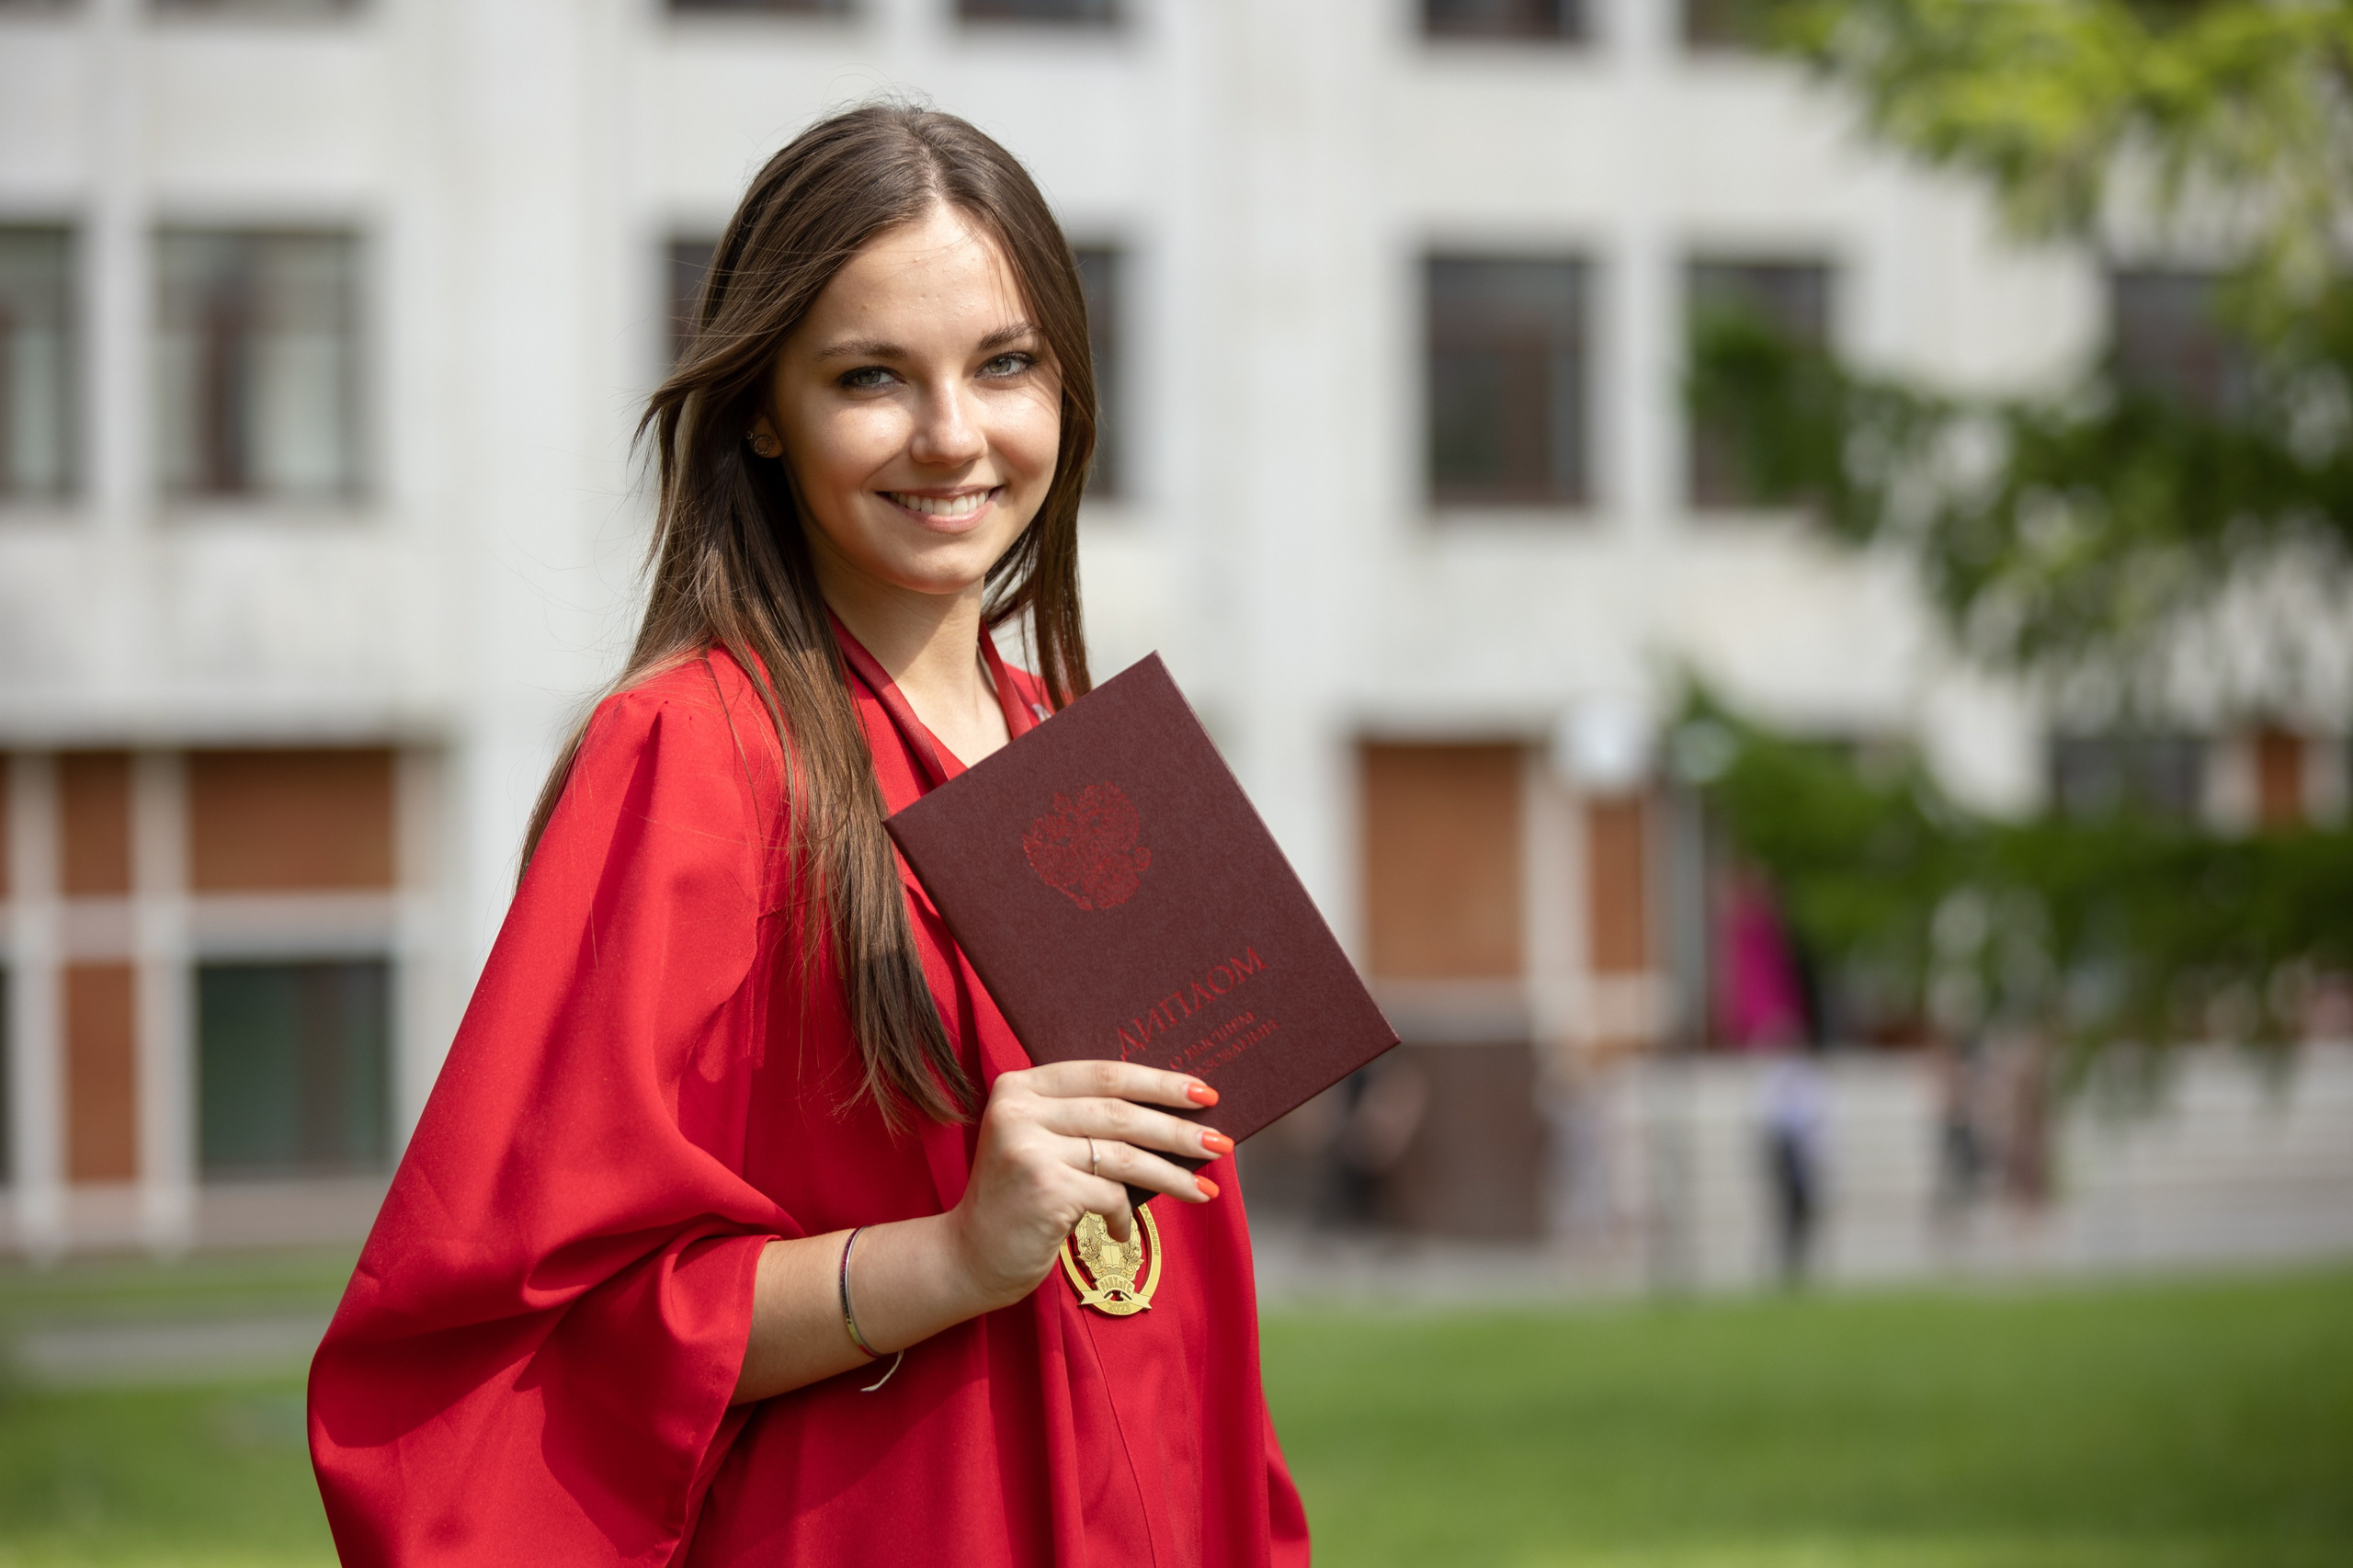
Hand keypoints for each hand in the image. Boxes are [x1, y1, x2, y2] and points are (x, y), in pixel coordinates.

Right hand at [946, 1061, 1229, 1311]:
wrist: (969, 1258)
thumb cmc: (1020, 1201)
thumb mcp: (1044, 1146)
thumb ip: (1086, 1123)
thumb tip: (1173, 1117)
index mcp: (1019, 1086)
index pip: (1104, 1073)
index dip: (1159, 1081)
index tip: (1204, 1093)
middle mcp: (1018, 1109)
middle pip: (1120, 1111)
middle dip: (1177, 1128)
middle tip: (1220, 1141)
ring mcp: (1028, 1147)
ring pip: (1123, 1154)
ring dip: (1171, 1174)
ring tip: (1205, 1190)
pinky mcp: (1043, 1188)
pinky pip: (1109, 1196)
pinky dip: (1124, 1216)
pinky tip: (1121, 1230)